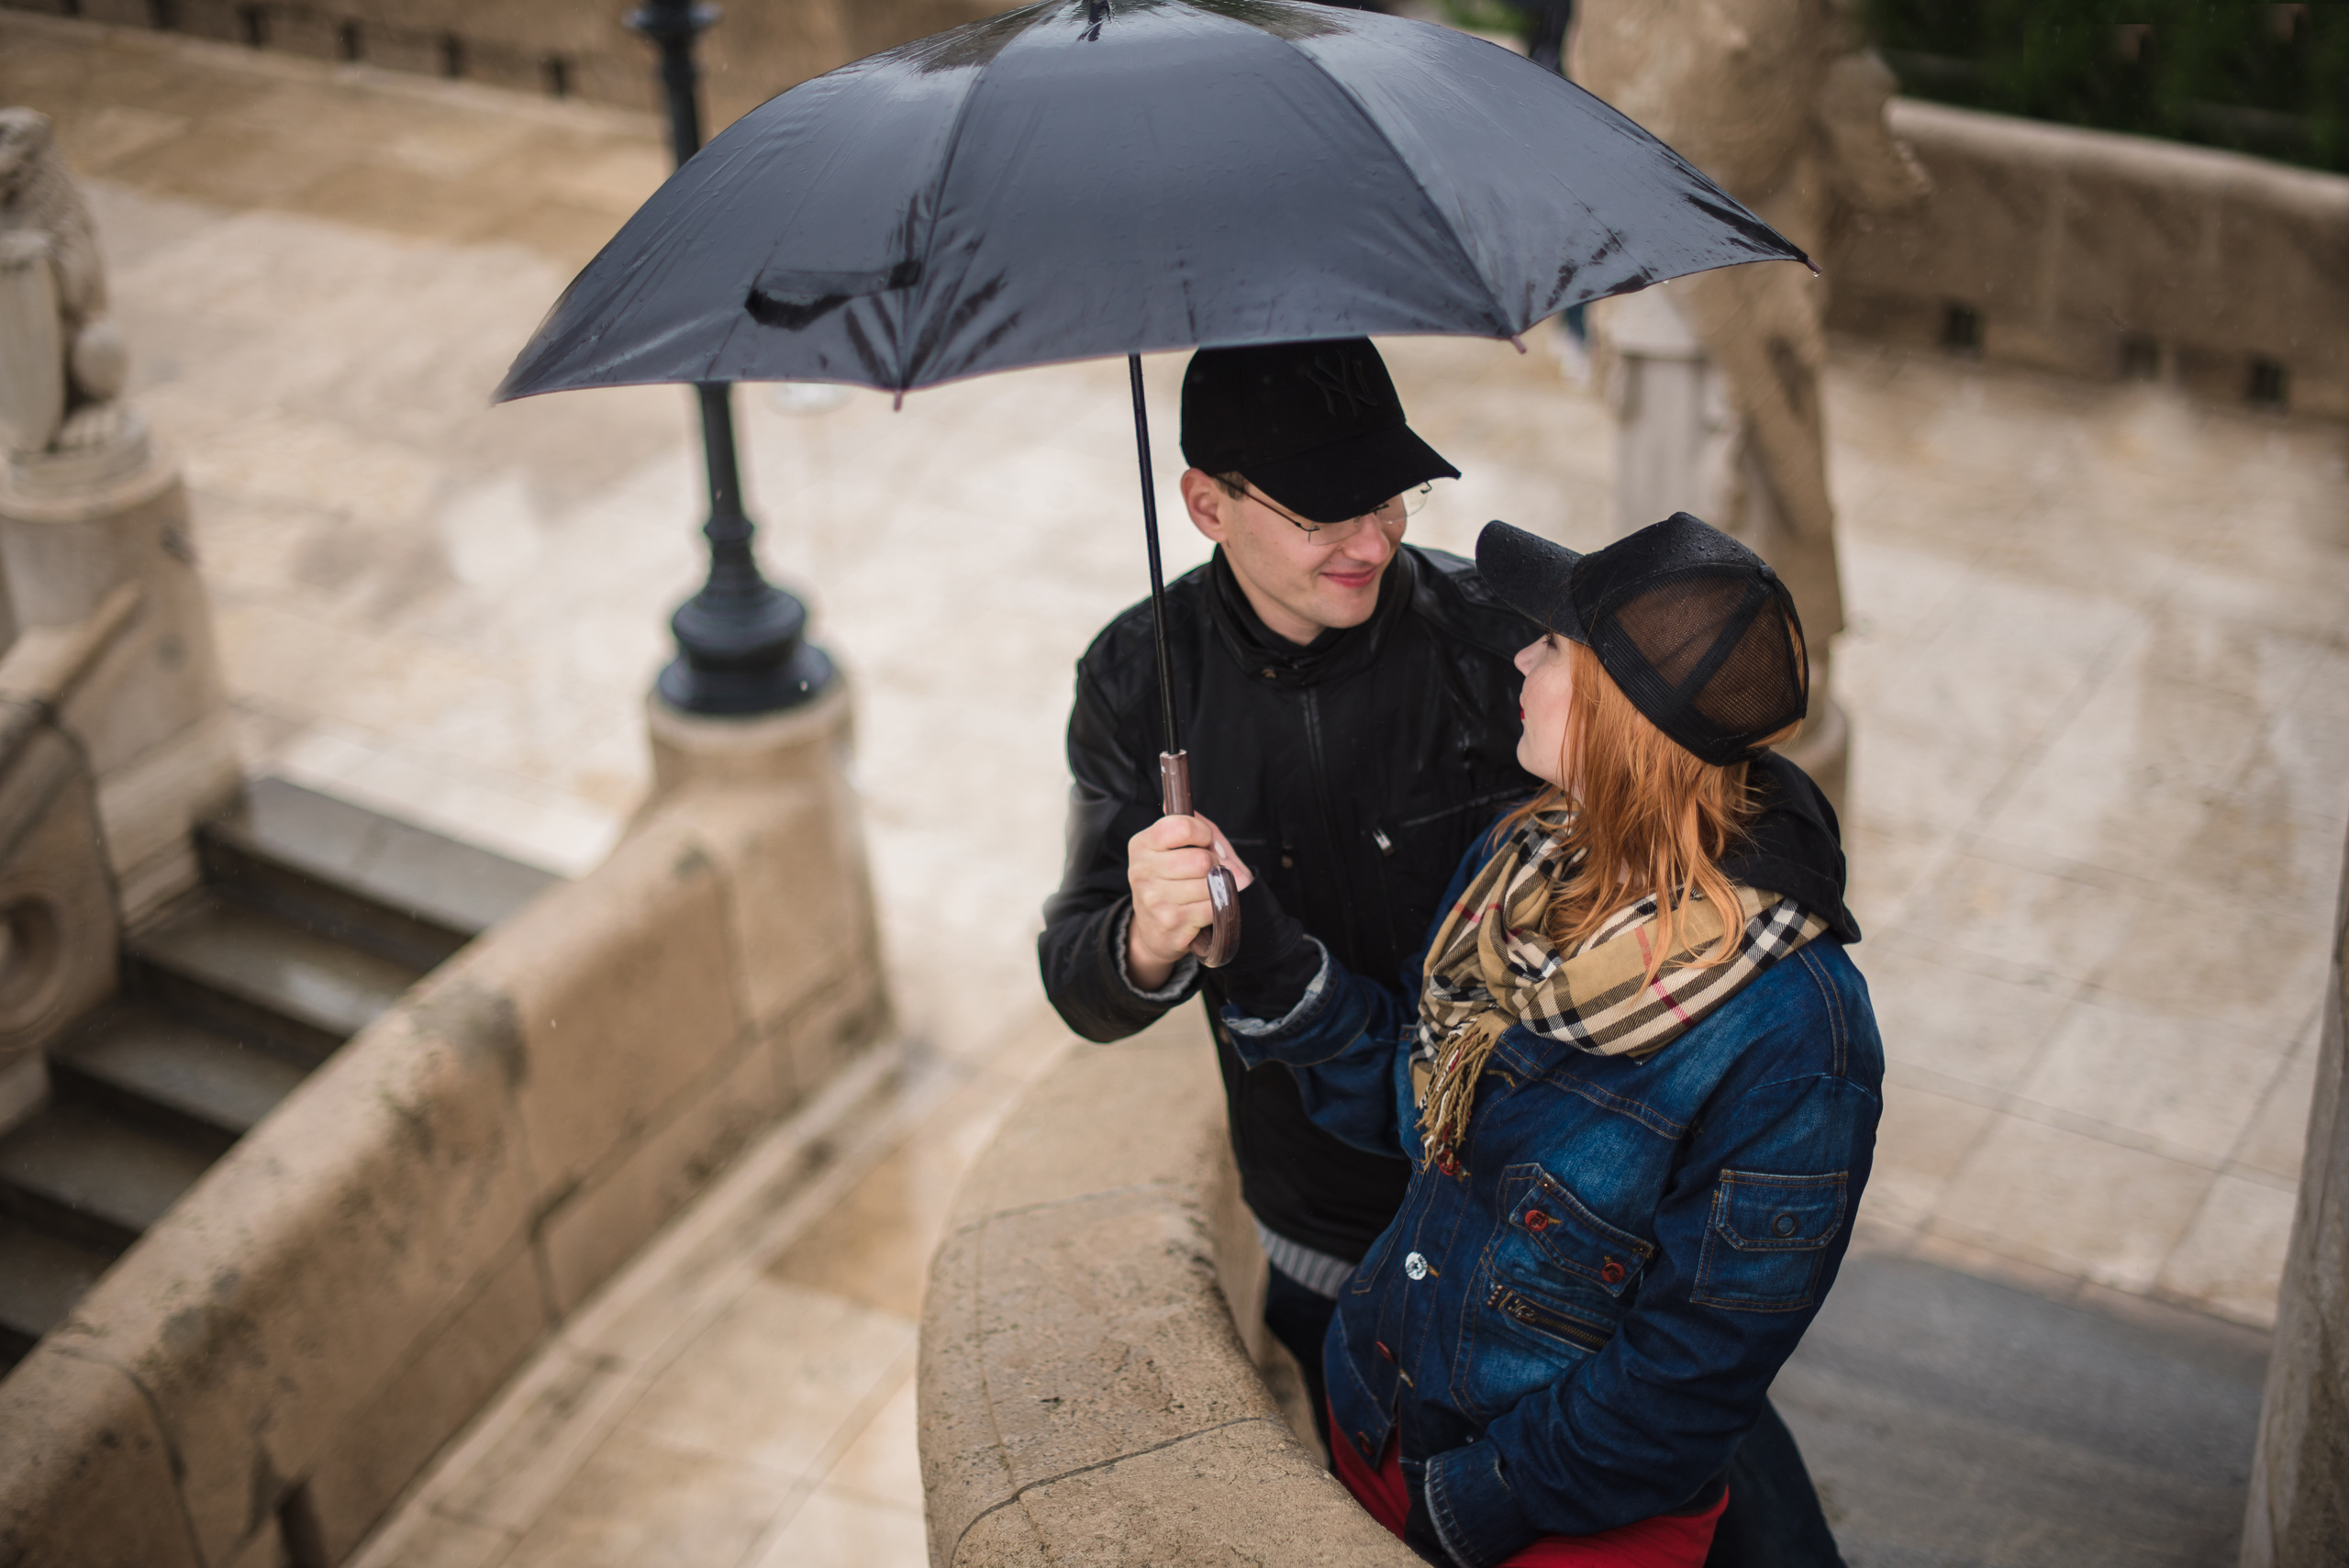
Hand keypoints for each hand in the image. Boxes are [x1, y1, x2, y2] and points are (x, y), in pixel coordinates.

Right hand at [1124, 811, 1252, 990]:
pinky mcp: (1170, 921)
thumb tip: (1219, 847)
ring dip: (1216, 887)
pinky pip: (1212, 907)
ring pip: (1209, 884)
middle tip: (1206, 872)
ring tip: (1203, 891)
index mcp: (1142, 844)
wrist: (1153, 930)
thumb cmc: (1173, 882)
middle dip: (1214, 864)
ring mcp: (1153, 898)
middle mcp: (1142, 870)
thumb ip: (1203, 833)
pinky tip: (1202, 909)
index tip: (1205, 842)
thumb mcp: (1179, 849)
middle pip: (1201, 859)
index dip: (1204, 834)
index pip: (1182, 827)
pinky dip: (1216, 907)